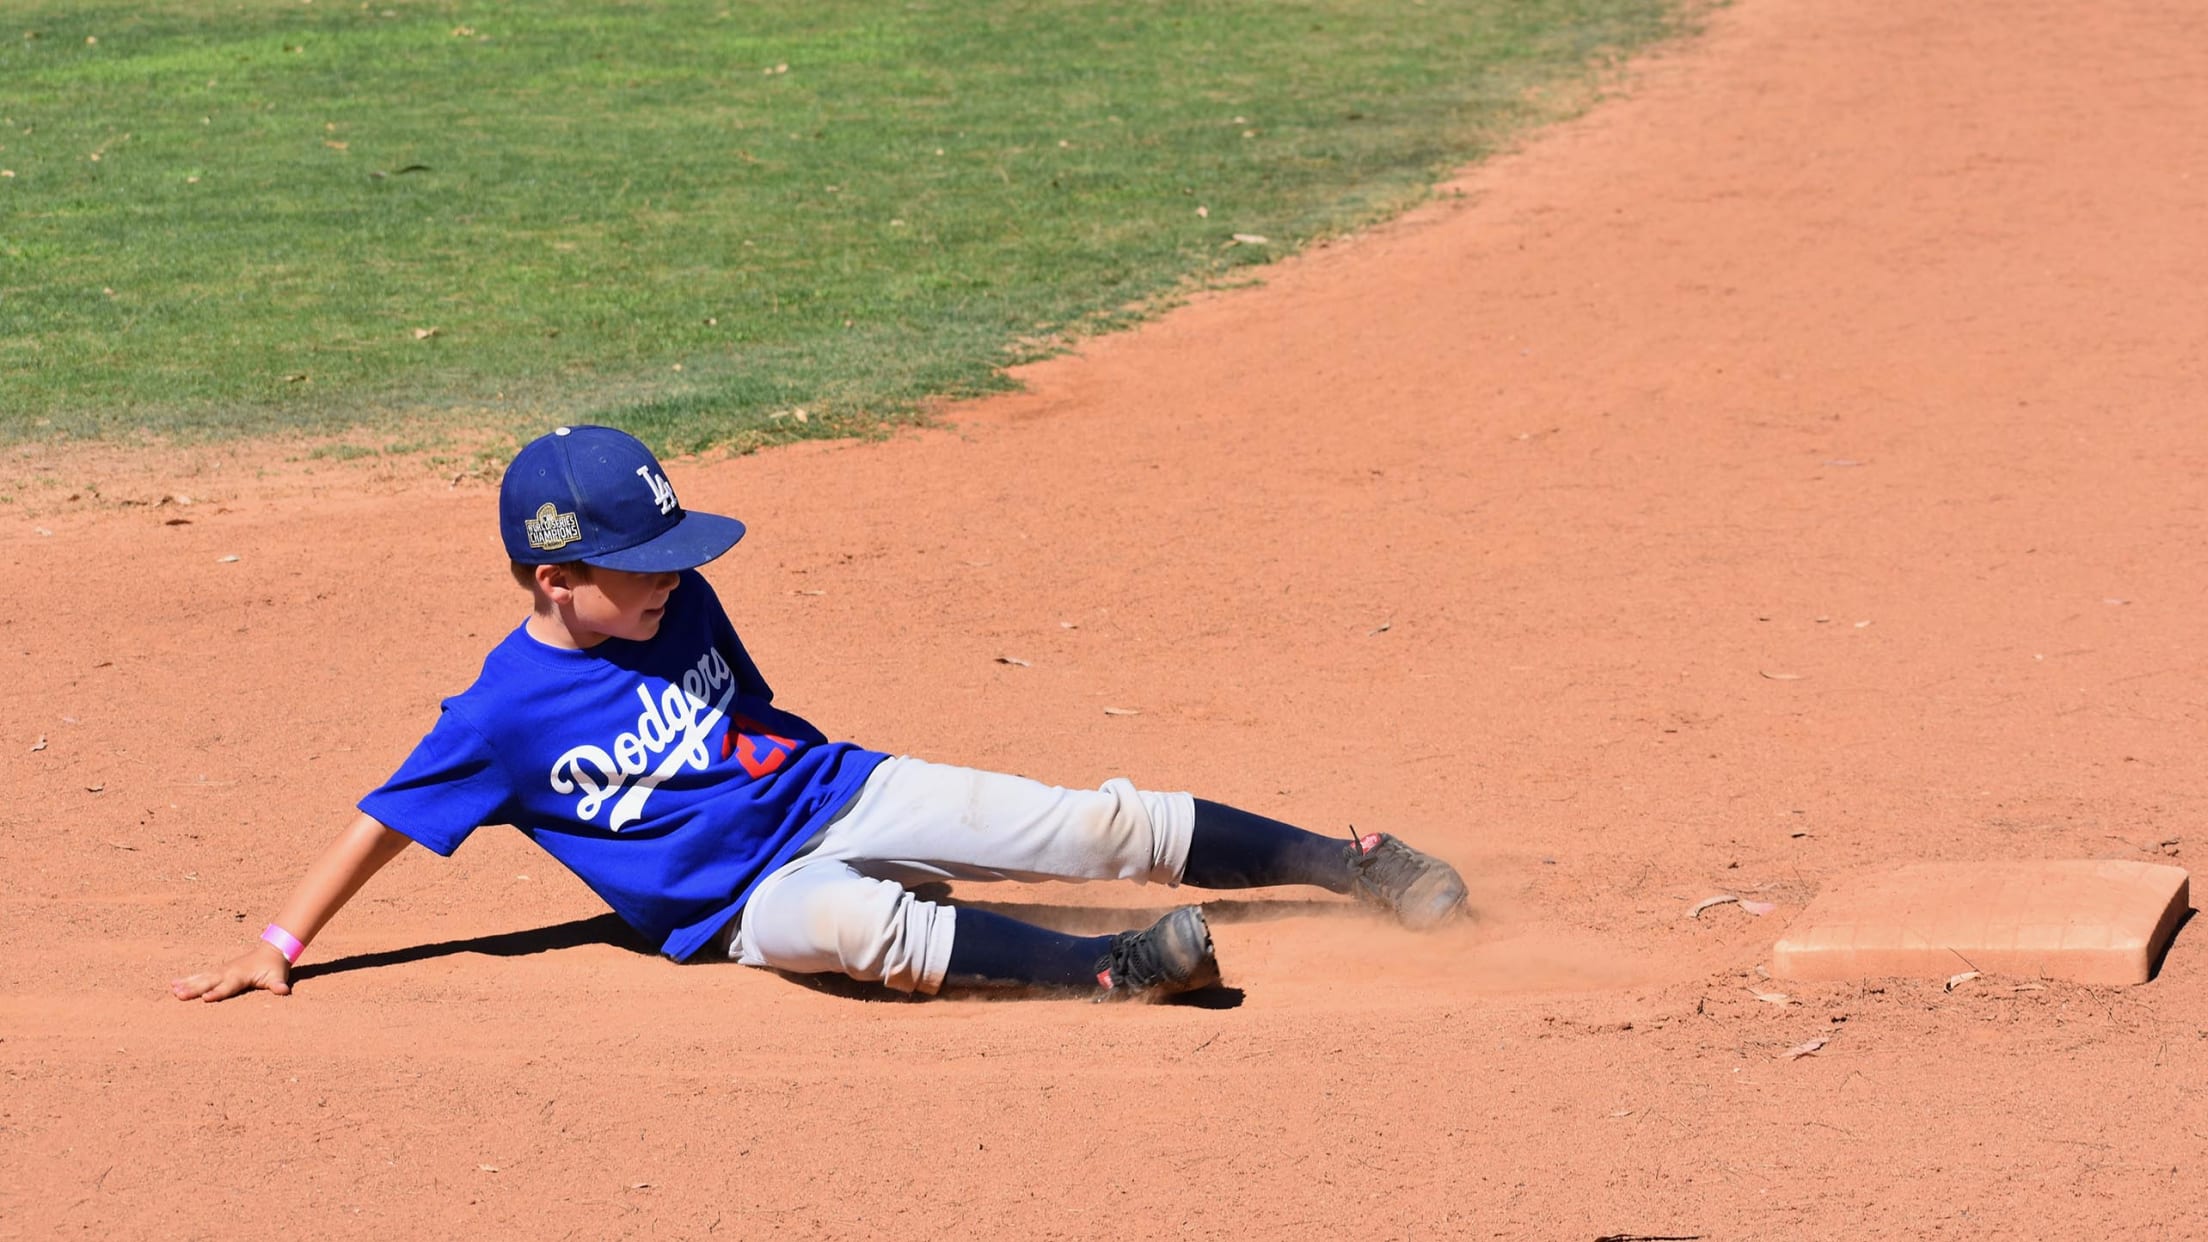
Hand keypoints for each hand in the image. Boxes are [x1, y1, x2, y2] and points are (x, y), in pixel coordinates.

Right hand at [170, 941, 293, 1001]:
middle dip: (194, 988)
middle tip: (179, 995)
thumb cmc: (275, 967)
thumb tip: (283, 991)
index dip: (217, 992)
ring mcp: (222, 970)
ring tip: (172, 989)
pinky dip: (187, 978)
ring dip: (186, 983)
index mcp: (241, 975)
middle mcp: (228, 971)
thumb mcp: (279, 976)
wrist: (271, 950)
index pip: (228, 986)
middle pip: (209, 981)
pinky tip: (173, 983)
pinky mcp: (218, 970)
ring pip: (201, 977)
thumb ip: (278, 985)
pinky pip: (200, 975)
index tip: (204, 998)